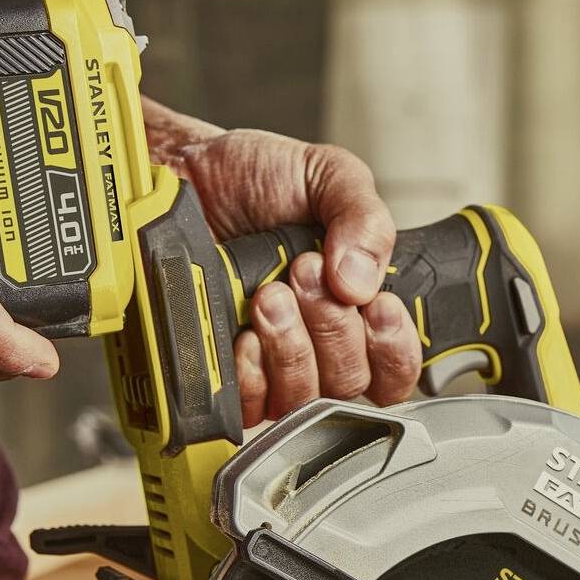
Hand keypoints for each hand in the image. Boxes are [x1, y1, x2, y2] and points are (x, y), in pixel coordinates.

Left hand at [142, 100, 421, 425]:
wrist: (182, 174)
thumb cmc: (254, 176)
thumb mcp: (329, 175)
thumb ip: (365, 220)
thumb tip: (362, 284)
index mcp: (358, 304)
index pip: (397, 366)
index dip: (393, 349)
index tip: (376, 306)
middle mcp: (320, 342)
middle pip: (351, 383)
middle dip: (333, 329)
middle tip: (304, 271)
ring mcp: (273, 363)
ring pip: (303, 397)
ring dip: (292, 347)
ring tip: (270, 294)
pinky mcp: (228, 373)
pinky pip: (251, 405)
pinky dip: (251, 372)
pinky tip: (244, 332)